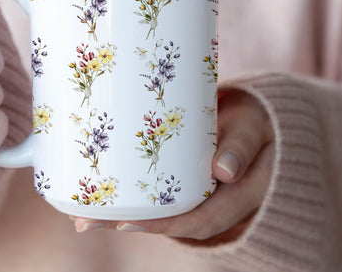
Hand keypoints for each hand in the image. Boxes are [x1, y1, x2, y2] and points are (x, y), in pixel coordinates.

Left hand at [73, 89, 274, 241]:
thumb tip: (224, 171)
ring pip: (161, 211)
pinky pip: (160, 194)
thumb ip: (242, 145)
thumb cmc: (258, 118)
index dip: (163, 225)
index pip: (199, 220)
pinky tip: (105, 192)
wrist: (258, 115)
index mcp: (238, 197)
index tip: (125, 224)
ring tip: (83, 212)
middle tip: (85, 221)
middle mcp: (216, 202)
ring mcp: (200, 193)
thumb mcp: (254, 126)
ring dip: (122, 214)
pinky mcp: (187, 180)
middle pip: (170, 222)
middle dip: (127, 224)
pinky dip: (133, 197)